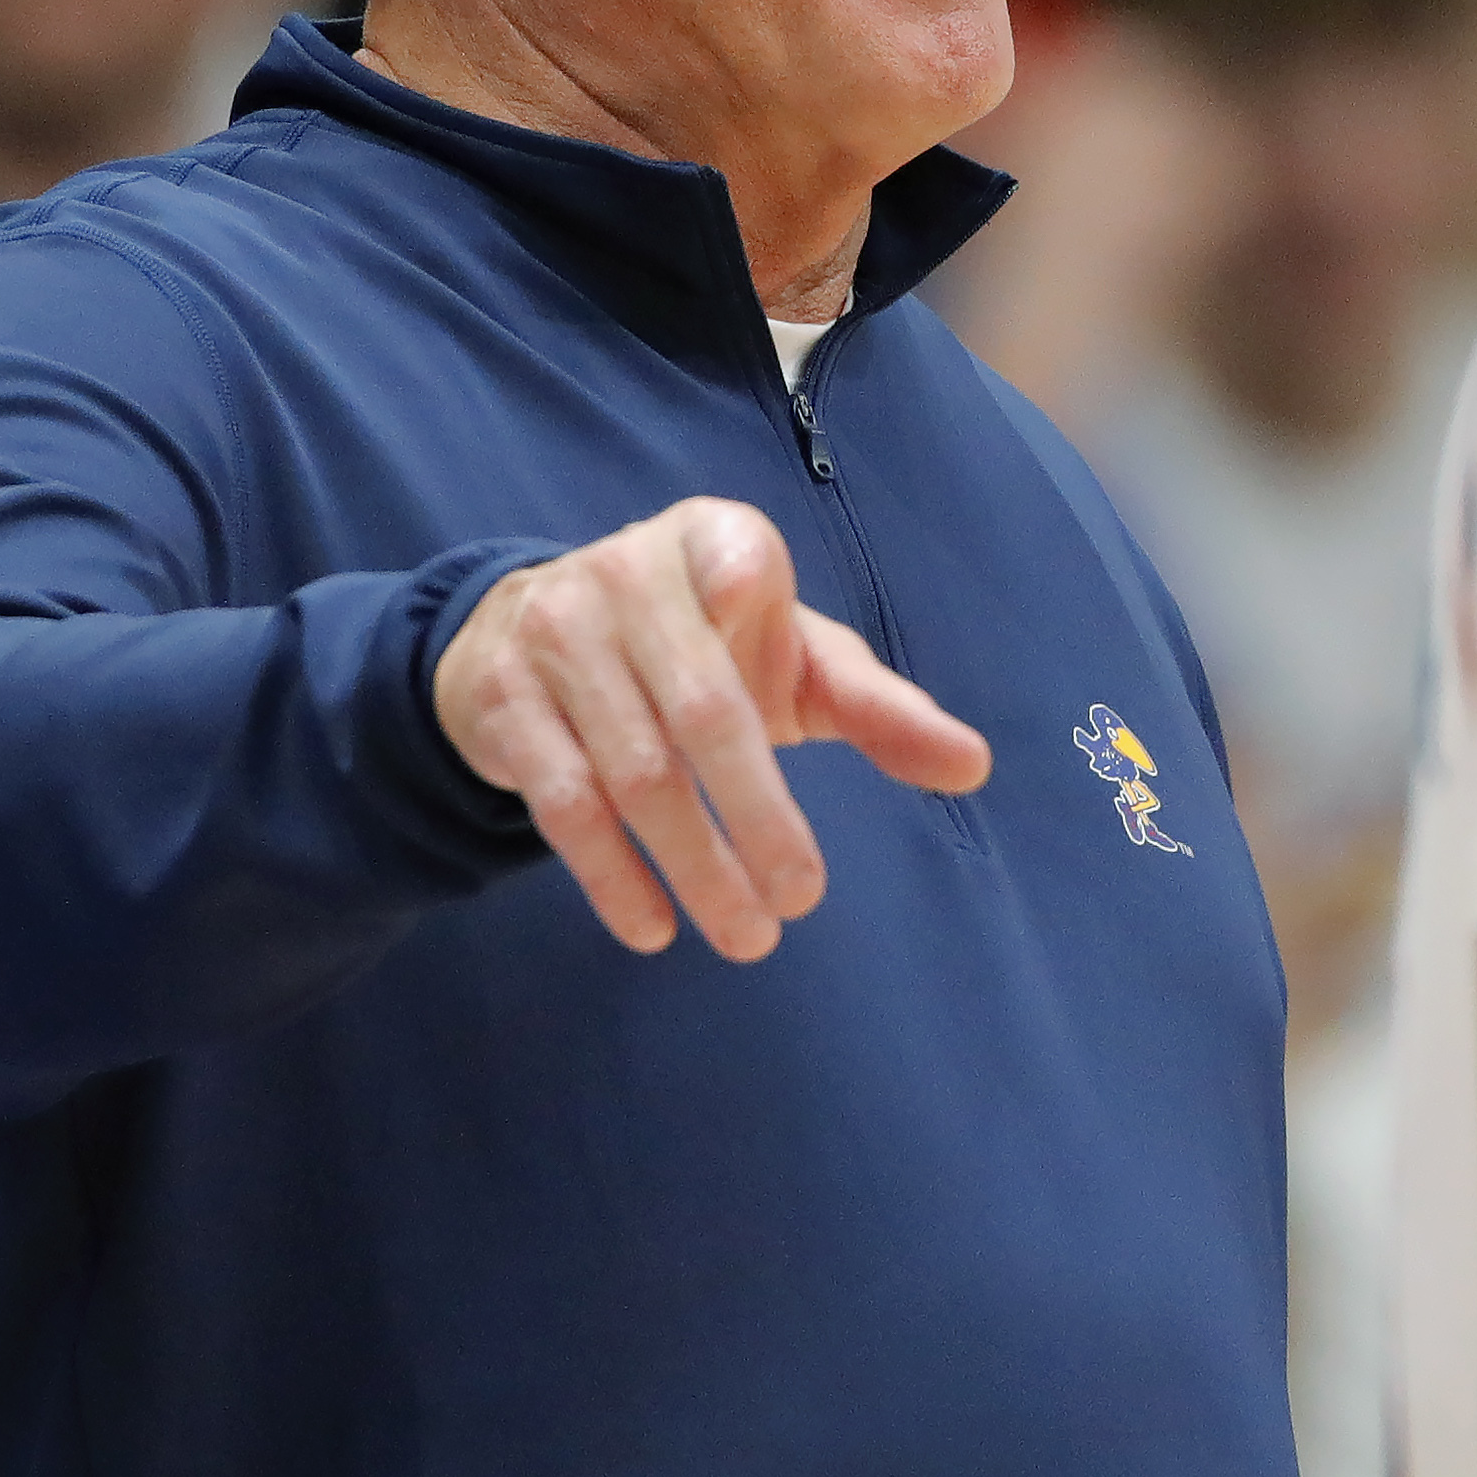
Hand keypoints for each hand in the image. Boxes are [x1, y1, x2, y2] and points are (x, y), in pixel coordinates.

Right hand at [433, 498, 987, 959]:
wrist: (531, 629)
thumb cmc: (702, 644)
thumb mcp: (791, 656)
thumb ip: (876, 707)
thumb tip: (972, 767)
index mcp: (712, 540)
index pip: (743, 570)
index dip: (748, 605)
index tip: (782, 686)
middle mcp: (627, 575)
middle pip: (703, 710)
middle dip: (757, 813)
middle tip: (801, 899)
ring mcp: (555, 637)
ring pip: (634, 771)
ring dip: (694, 863)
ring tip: (748, 935)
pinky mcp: (504, 702)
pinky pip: (565, 802)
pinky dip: (611, 874)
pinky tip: (655, 927)